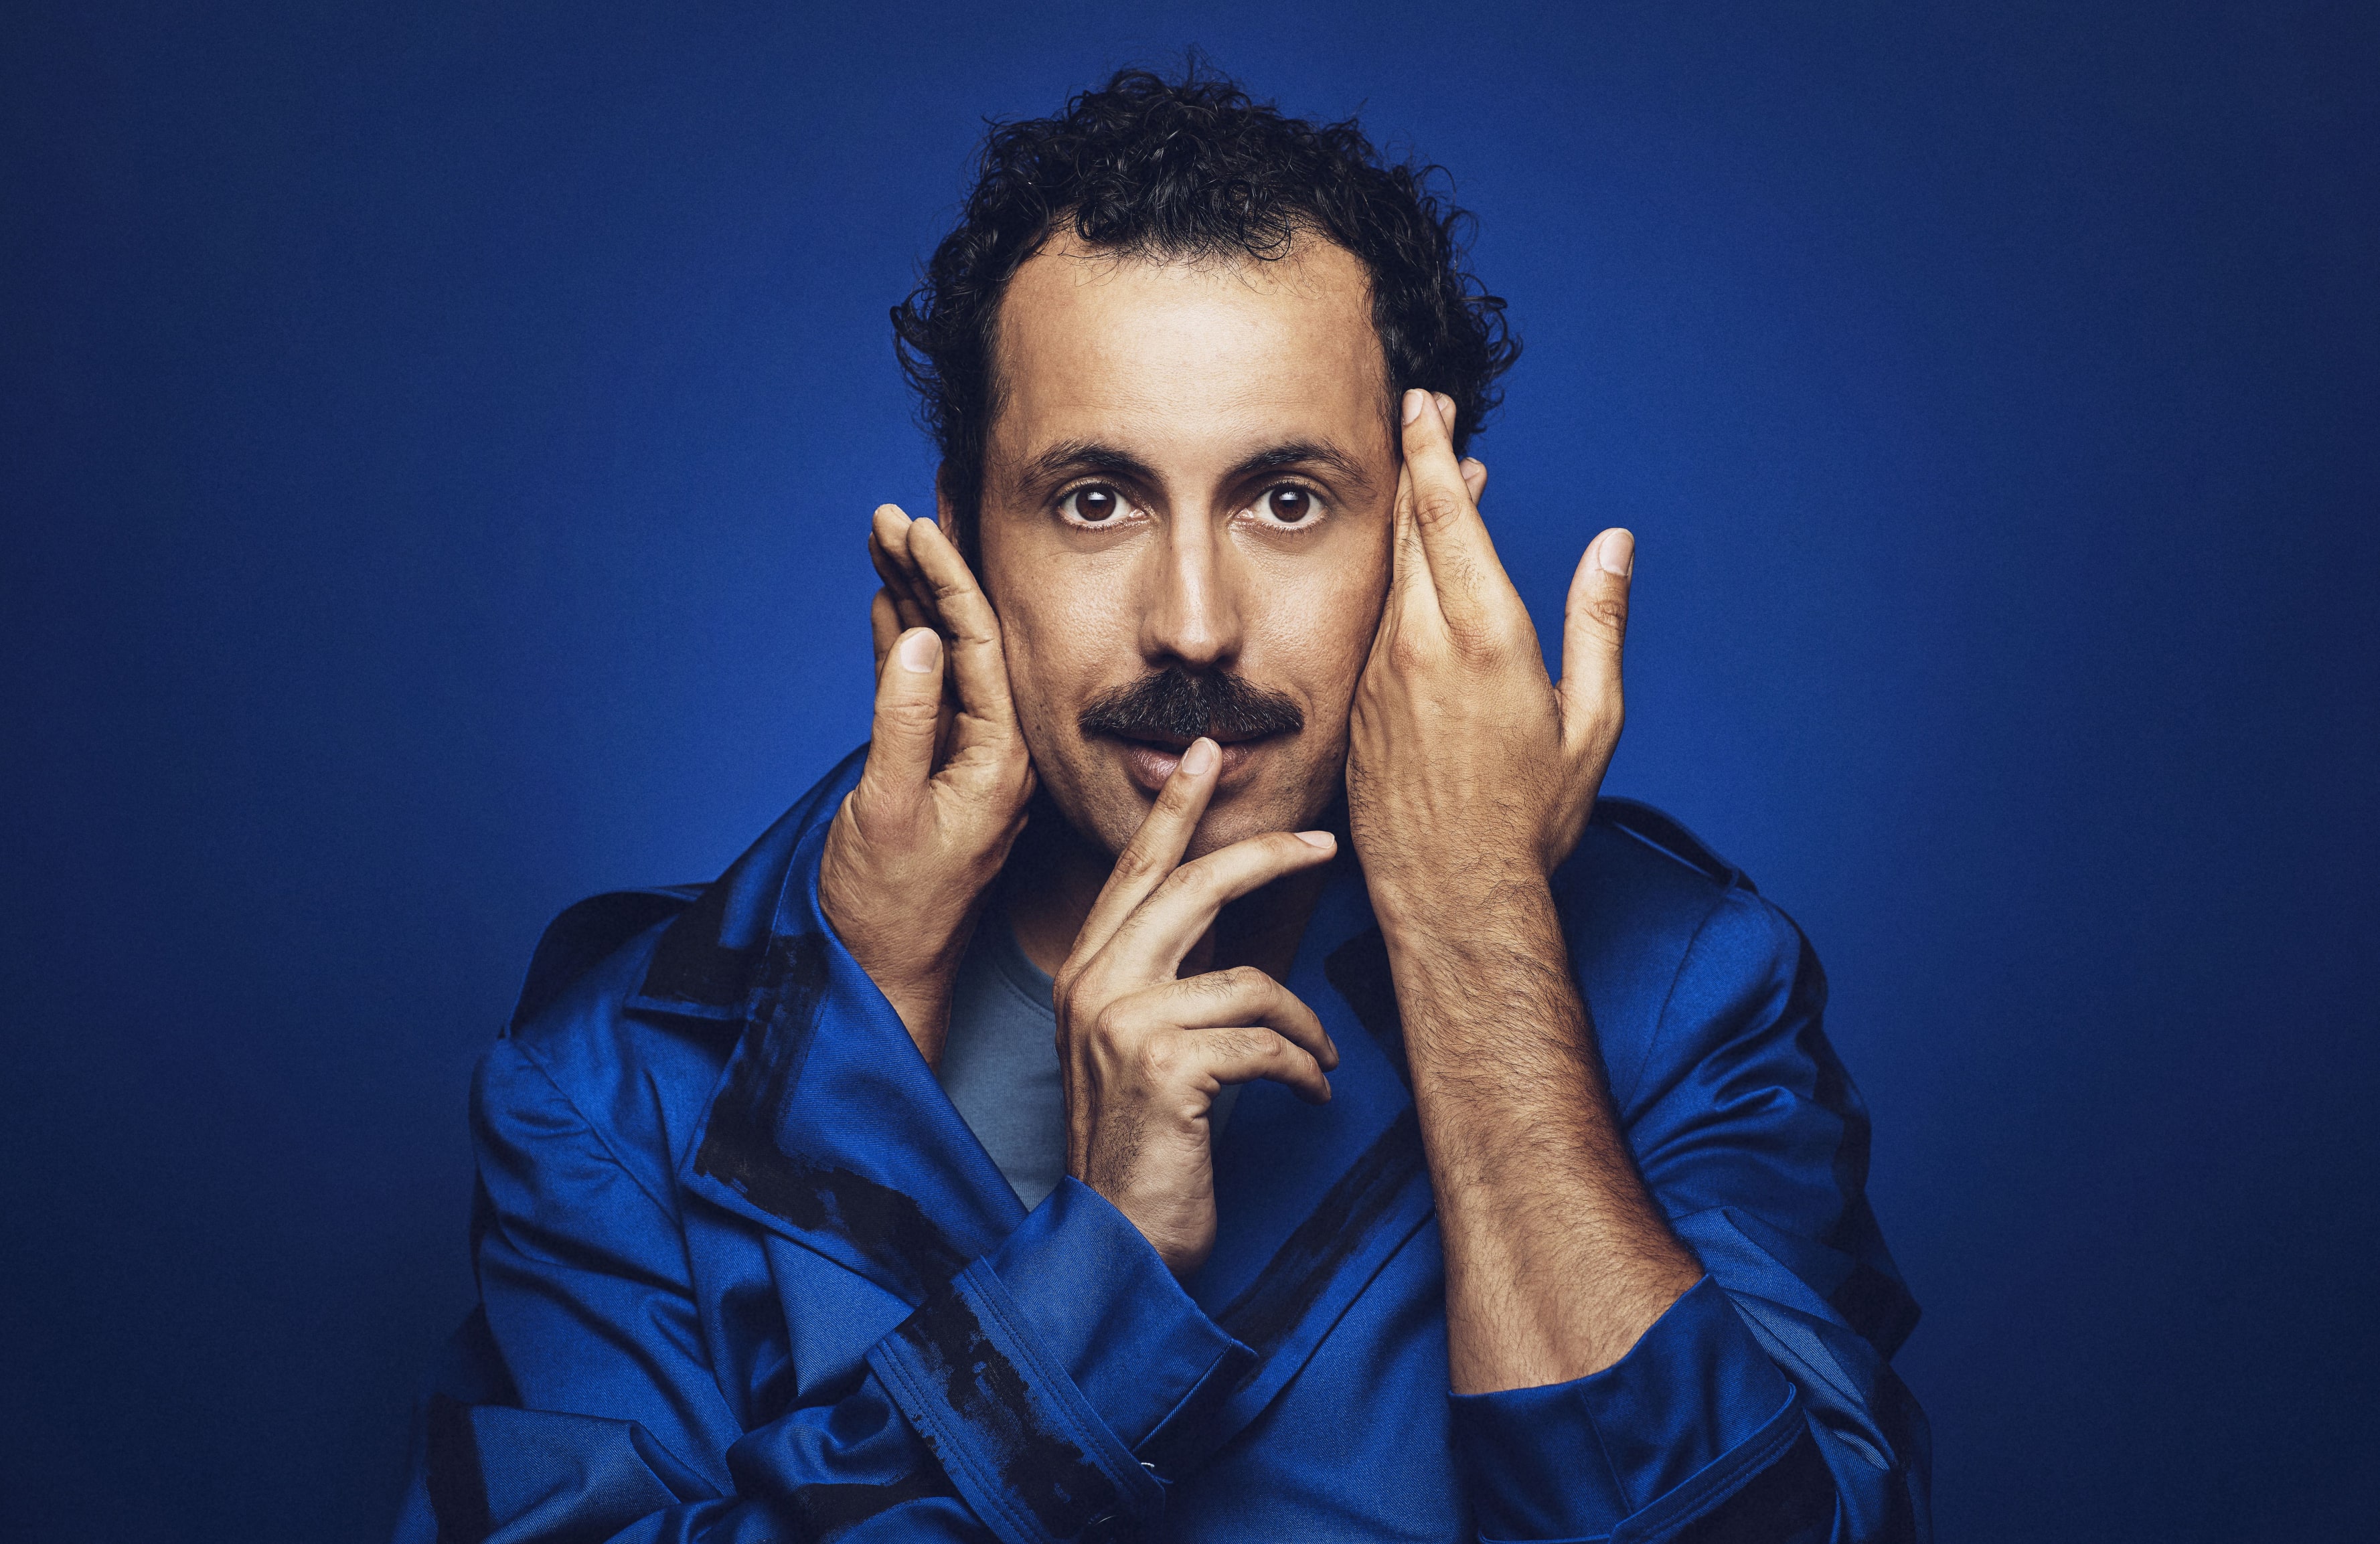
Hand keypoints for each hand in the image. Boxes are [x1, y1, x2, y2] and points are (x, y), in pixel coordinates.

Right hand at [819, 504, 1034, 1063]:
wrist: (882, 975)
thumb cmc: (887, 909)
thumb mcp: (886, 811)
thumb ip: (904, 723)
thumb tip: (918, 638)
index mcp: (998, 760)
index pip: (981, 647)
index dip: (949, 579)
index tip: (917, 526)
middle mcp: (994, 755)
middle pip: (970, 641)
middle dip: (934, 574)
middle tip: (896, 514)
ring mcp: (966, 763)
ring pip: (944, 660)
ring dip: (915, 600)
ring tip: (886, 539)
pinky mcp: (935, 774)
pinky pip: (925, 694)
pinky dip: (904, 646)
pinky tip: (889, 603)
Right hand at [1053, 738, 1340, 1274]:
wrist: (1115, 1246)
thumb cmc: (1144, 1150)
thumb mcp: (1140, 1050)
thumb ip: (1167, 985)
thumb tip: (1229, 938)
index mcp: (1084, 974)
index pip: (1134, 872)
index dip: (1174, 809)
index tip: (1207, 753)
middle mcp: (1091, 985)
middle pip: (1190, 887)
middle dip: (1263, 855)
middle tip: (1323, 841)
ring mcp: (1121, 1022)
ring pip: (1248, 981)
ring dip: (1302, 1027)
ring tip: (1318, 1063)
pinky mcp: (1164, 1065)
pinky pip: (1265, 1041)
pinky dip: (1302, 1069)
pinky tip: (1310, 1096)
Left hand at [1346, 389, 1633, 927]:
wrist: (1454, 893)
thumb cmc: (1533, 818)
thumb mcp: (1591, 722)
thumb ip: (1598, 623)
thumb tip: (1613, 546)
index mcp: (1487, 638)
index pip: (1446, 519)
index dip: (1431, 453)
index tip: (1424, 405)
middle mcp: (1423, 645)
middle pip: (1411, 530)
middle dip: (1418, 465)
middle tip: (1423, 413)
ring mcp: (1383, 674)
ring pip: (1390, 574)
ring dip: (1411, 522)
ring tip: (1434, 484)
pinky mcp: (1361, 703)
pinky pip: (1374, 623)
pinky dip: (1396, 583)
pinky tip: (1415, 576)